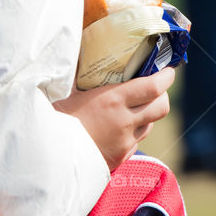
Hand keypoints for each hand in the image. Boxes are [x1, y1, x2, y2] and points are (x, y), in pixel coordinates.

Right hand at [54, 68, 175, 170]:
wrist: (47, 156)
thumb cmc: (56, 119)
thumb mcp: (71, 92)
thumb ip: (85, 76)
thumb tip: (86, 56)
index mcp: (113, 101)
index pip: (153, 88)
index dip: (166, 78)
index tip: (168, 72)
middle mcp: (124, 122)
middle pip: (161, 107)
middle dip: (162, 96)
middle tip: (155, 89)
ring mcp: (124, 143)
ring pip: (149, 126)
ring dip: (146, 116)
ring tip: (131, 109)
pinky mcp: (120, 159)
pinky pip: (135, 143)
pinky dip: (131, 134)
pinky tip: (116, 130)